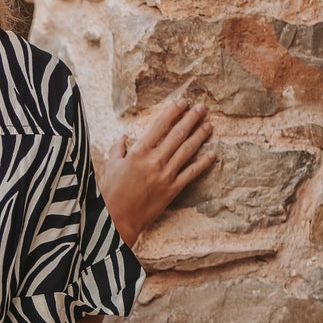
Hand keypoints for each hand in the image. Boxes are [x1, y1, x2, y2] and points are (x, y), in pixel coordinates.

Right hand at [97, 95, 214, 246]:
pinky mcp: (172, 189)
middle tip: (202, 107)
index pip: (159, 126)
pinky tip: (212, 154)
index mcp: (138, 152)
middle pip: (177, 134)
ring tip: (209, 125)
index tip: (182, 103)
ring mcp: (166, 175)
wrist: (117, 219)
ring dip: (200, 136)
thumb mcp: (110, 166)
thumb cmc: (111, 193)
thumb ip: (118, 149)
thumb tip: (123, 137)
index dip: (172, 112)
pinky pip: (191, 173)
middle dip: (191, 119)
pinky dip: (203, 163)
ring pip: (187, 150)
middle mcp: (154, 161)